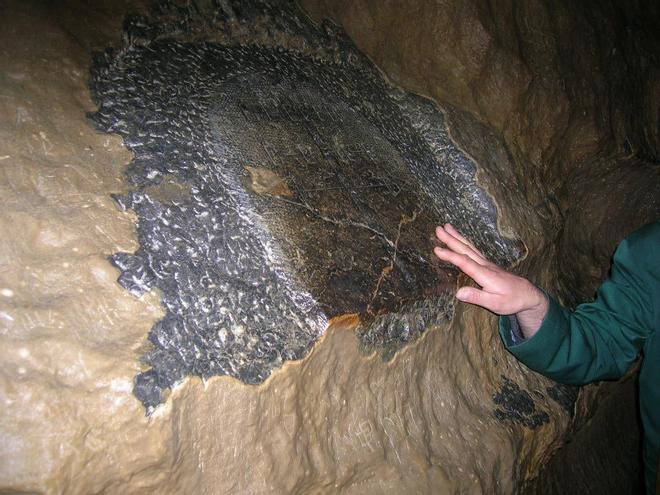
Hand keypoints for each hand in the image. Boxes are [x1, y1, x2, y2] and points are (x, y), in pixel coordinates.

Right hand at [433, 223, 547, 338]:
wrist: (528, 294)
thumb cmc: (511, 300)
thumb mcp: (495, 303)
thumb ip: (477, 297)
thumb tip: (458, 293)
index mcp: (485, 274)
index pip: (464, 262)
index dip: (450, 256)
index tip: (436, 249)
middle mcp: (485, 265)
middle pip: (466, 249)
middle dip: (451, 239)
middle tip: (438, 229)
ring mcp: (487, 263)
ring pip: (470, 247)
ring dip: (457, 237)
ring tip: (447, 227)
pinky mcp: (488, 264)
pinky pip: (474, 250)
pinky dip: (465, 242)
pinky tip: (461, 239)